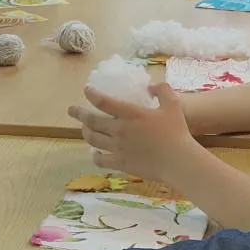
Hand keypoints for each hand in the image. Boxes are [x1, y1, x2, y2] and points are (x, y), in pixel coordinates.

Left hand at [68, 82, 194, 179]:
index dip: (92, 94)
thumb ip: (162, 91)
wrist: (178, 161)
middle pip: (91, 121)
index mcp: (130, 114)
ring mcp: (118, 148)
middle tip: (71, 110)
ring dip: (85, 132)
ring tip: (84, 128)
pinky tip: (95, 152)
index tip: (86, 90)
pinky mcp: (120, 163)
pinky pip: (100, 159)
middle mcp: (119, 130)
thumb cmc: (177, 132)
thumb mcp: (173, 105)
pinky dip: (94, 155)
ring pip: (92, 139)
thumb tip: (151, 86)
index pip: (103, 102)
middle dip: (78, 114)